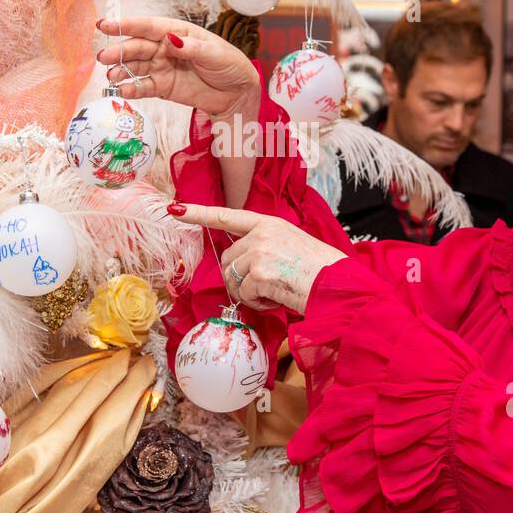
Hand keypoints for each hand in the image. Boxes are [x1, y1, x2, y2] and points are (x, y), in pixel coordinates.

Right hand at [96, 16, 258, 121]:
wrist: (237, 92)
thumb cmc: (229, 65)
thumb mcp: (215, 54)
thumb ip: (192, 48)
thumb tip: (171, 41)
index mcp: (177, 32)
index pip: (148, 27)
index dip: (126, 25)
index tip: (105, 24)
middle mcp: (165, 48)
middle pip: (137, 47)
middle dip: (119, 51)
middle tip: (103, 57)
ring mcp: (162, 67)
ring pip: (135, 66)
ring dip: (121, 70)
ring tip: (112, 76)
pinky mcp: (163, 87)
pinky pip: (143, 87)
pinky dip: (132, 89)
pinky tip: (124, 90)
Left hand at [168, 202, 345, 313]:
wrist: (338, 284)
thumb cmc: (320, 270)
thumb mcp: (292, 245)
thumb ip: (264, 246)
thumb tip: (240, 265)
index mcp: (269, 223)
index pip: (227, 216)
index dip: (198, 213)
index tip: (174, 208)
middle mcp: (262, 233)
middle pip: (227, 259)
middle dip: (239, 278)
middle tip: (265, 287)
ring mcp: (259, 252)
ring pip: (232, 278)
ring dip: (248, 293)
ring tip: (275, 293)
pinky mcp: (259, 273)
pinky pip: (245, 294)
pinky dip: (259, 303)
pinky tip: (278, 299)